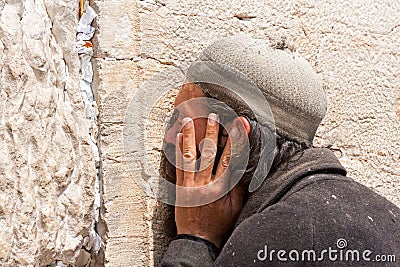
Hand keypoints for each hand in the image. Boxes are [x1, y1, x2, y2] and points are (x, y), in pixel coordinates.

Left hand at [174, 113, 246, 246]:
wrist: (198, 240)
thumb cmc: (219, 225)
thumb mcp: (236, 208)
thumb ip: (237, 186)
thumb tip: (241, 165)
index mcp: (222, 188)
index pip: (231, 158)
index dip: (237, 139)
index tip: (240, 124)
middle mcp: (205, 184)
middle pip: (210, 153)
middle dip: (213, 132)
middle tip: (215, 115)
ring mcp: (191, 185)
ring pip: (191, 156)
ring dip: (191, 136)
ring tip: (190, 120)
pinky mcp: (180, 187)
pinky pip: (180, 165)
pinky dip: (180, 150)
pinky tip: (179, 137)